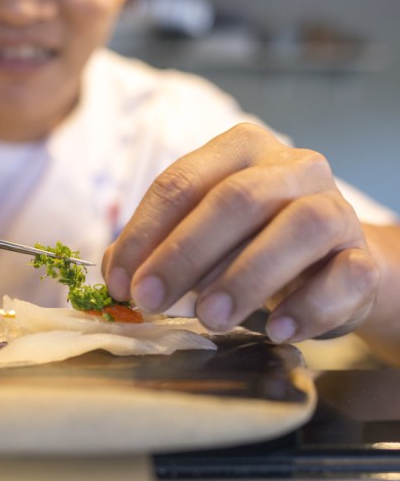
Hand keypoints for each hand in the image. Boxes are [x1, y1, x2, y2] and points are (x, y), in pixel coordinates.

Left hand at [103, 123, 378, 342]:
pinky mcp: (363, 255)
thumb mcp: (200, 237)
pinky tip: (277, 330)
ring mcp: (335, 208)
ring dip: (246, 277)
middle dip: (184, 254)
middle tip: (150, 300)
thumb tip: (117, 275)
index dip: (144, 233)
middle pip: (236, 199)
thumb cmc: (250, 245)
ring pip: (298, 228)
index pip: (182, 181)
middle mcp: (292, 168)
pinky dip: (308, 307)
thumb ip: (156, 247)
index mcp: (240, 150)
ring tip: (210, 318)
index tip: (120, 281)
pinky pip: (344, 276)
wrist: (331, 266)